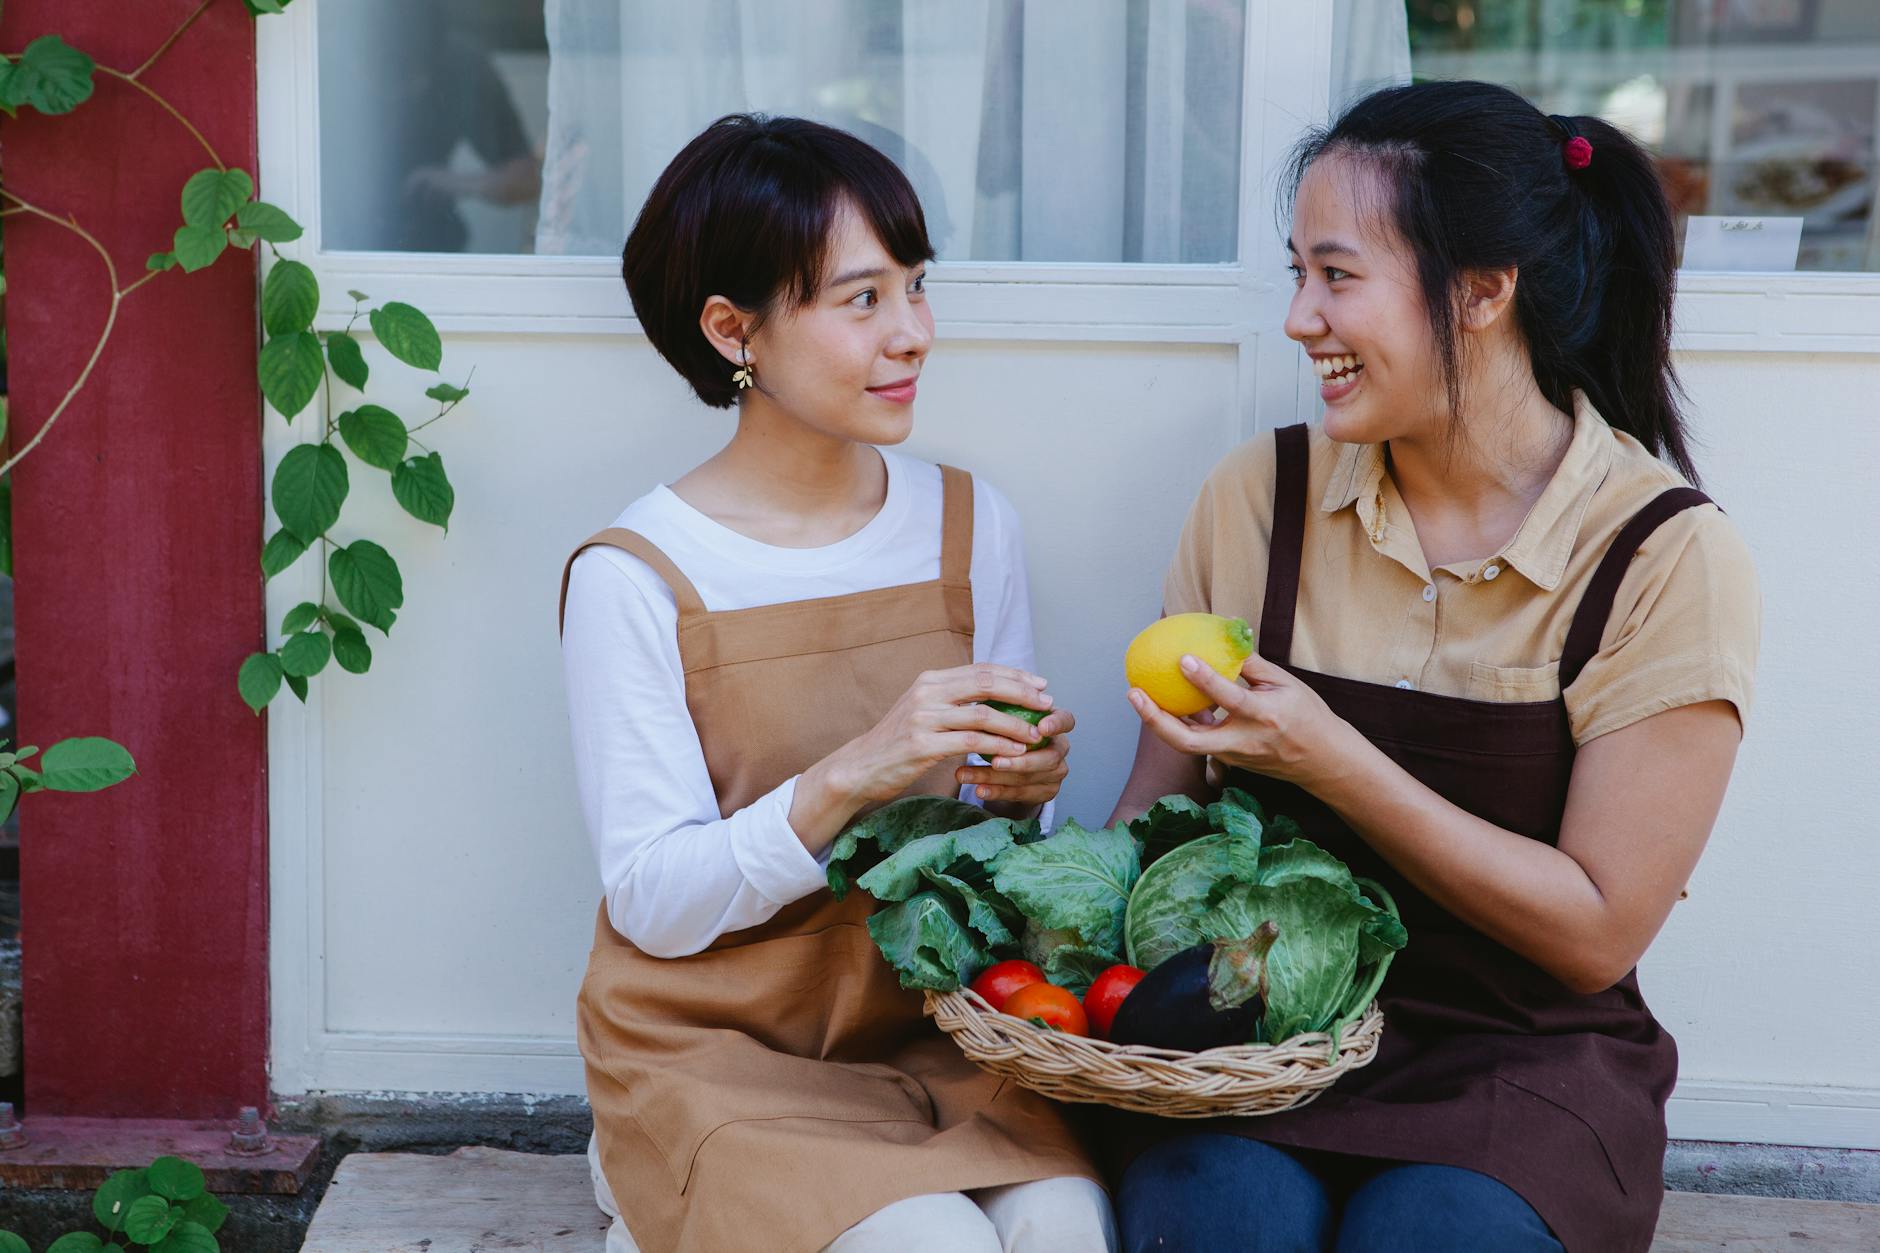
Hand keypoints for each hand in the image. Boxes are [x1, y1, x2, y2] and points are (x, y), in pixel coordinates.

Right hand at [821, 664, 1054, 806]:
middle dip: (1022, 693)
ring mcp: (923, 718)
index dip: (1015, 675)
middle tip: (1047, 703)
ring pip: (983, 714)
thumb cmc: (898, 742)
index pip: (981, 670)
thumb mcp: (923, 710)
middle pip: (986, 684)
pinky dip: (998, 746)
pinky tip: (1015, 752)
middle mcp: (927, 693)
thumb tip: (995, 695)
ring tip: (1037, 734)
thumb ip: (952, 700)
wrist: (861, 767)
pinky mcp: (923, 745)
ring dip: (1016, 724)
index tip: (1041, 684)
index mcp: (930, 680)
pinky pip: (971, 742)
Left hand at [958, 706, 1074, 807]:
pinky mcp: (1046, 792)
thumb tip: (979, 698)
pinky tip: (979, 790)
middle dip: (1020, 760)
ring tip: (967, 774)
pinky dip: (996, 791)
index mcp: (1054, 724)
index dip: (1056, 724)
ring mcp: (1055, 773)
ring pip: (1027, 777)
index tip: (1041, 727)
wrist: (1011, 766)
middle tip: (994, 760)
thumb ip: (1001, 709)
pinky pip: (1019, 793)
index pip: (1066, 721)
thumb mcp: (1004, 717)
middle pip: (1048, 757)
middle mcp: (1059, 749)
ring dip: (994, 776)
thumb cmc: (1005, 731)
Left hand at [1126, 651, 1354, 788]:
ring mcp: (1233, 756)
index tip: (1184, 659)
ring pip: (1187, 744)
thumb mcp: (1287, 683)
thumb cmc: (1306, 715)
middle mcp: (1244, 741)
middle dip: (1156, 720)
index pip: (1231, 699)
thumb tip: (1223, 635)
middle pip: (1189, 741)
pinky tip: (1168, 702)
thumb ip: (1251, 664)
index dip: (1206, 680)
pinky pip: (1198, 740)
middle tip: (1133, 693)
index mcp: (1264, 716)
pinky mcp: (1228, 761)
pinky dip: (1181, 722)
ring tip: (1138, 694)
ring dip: (1160, 721)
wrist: (1322, 761)